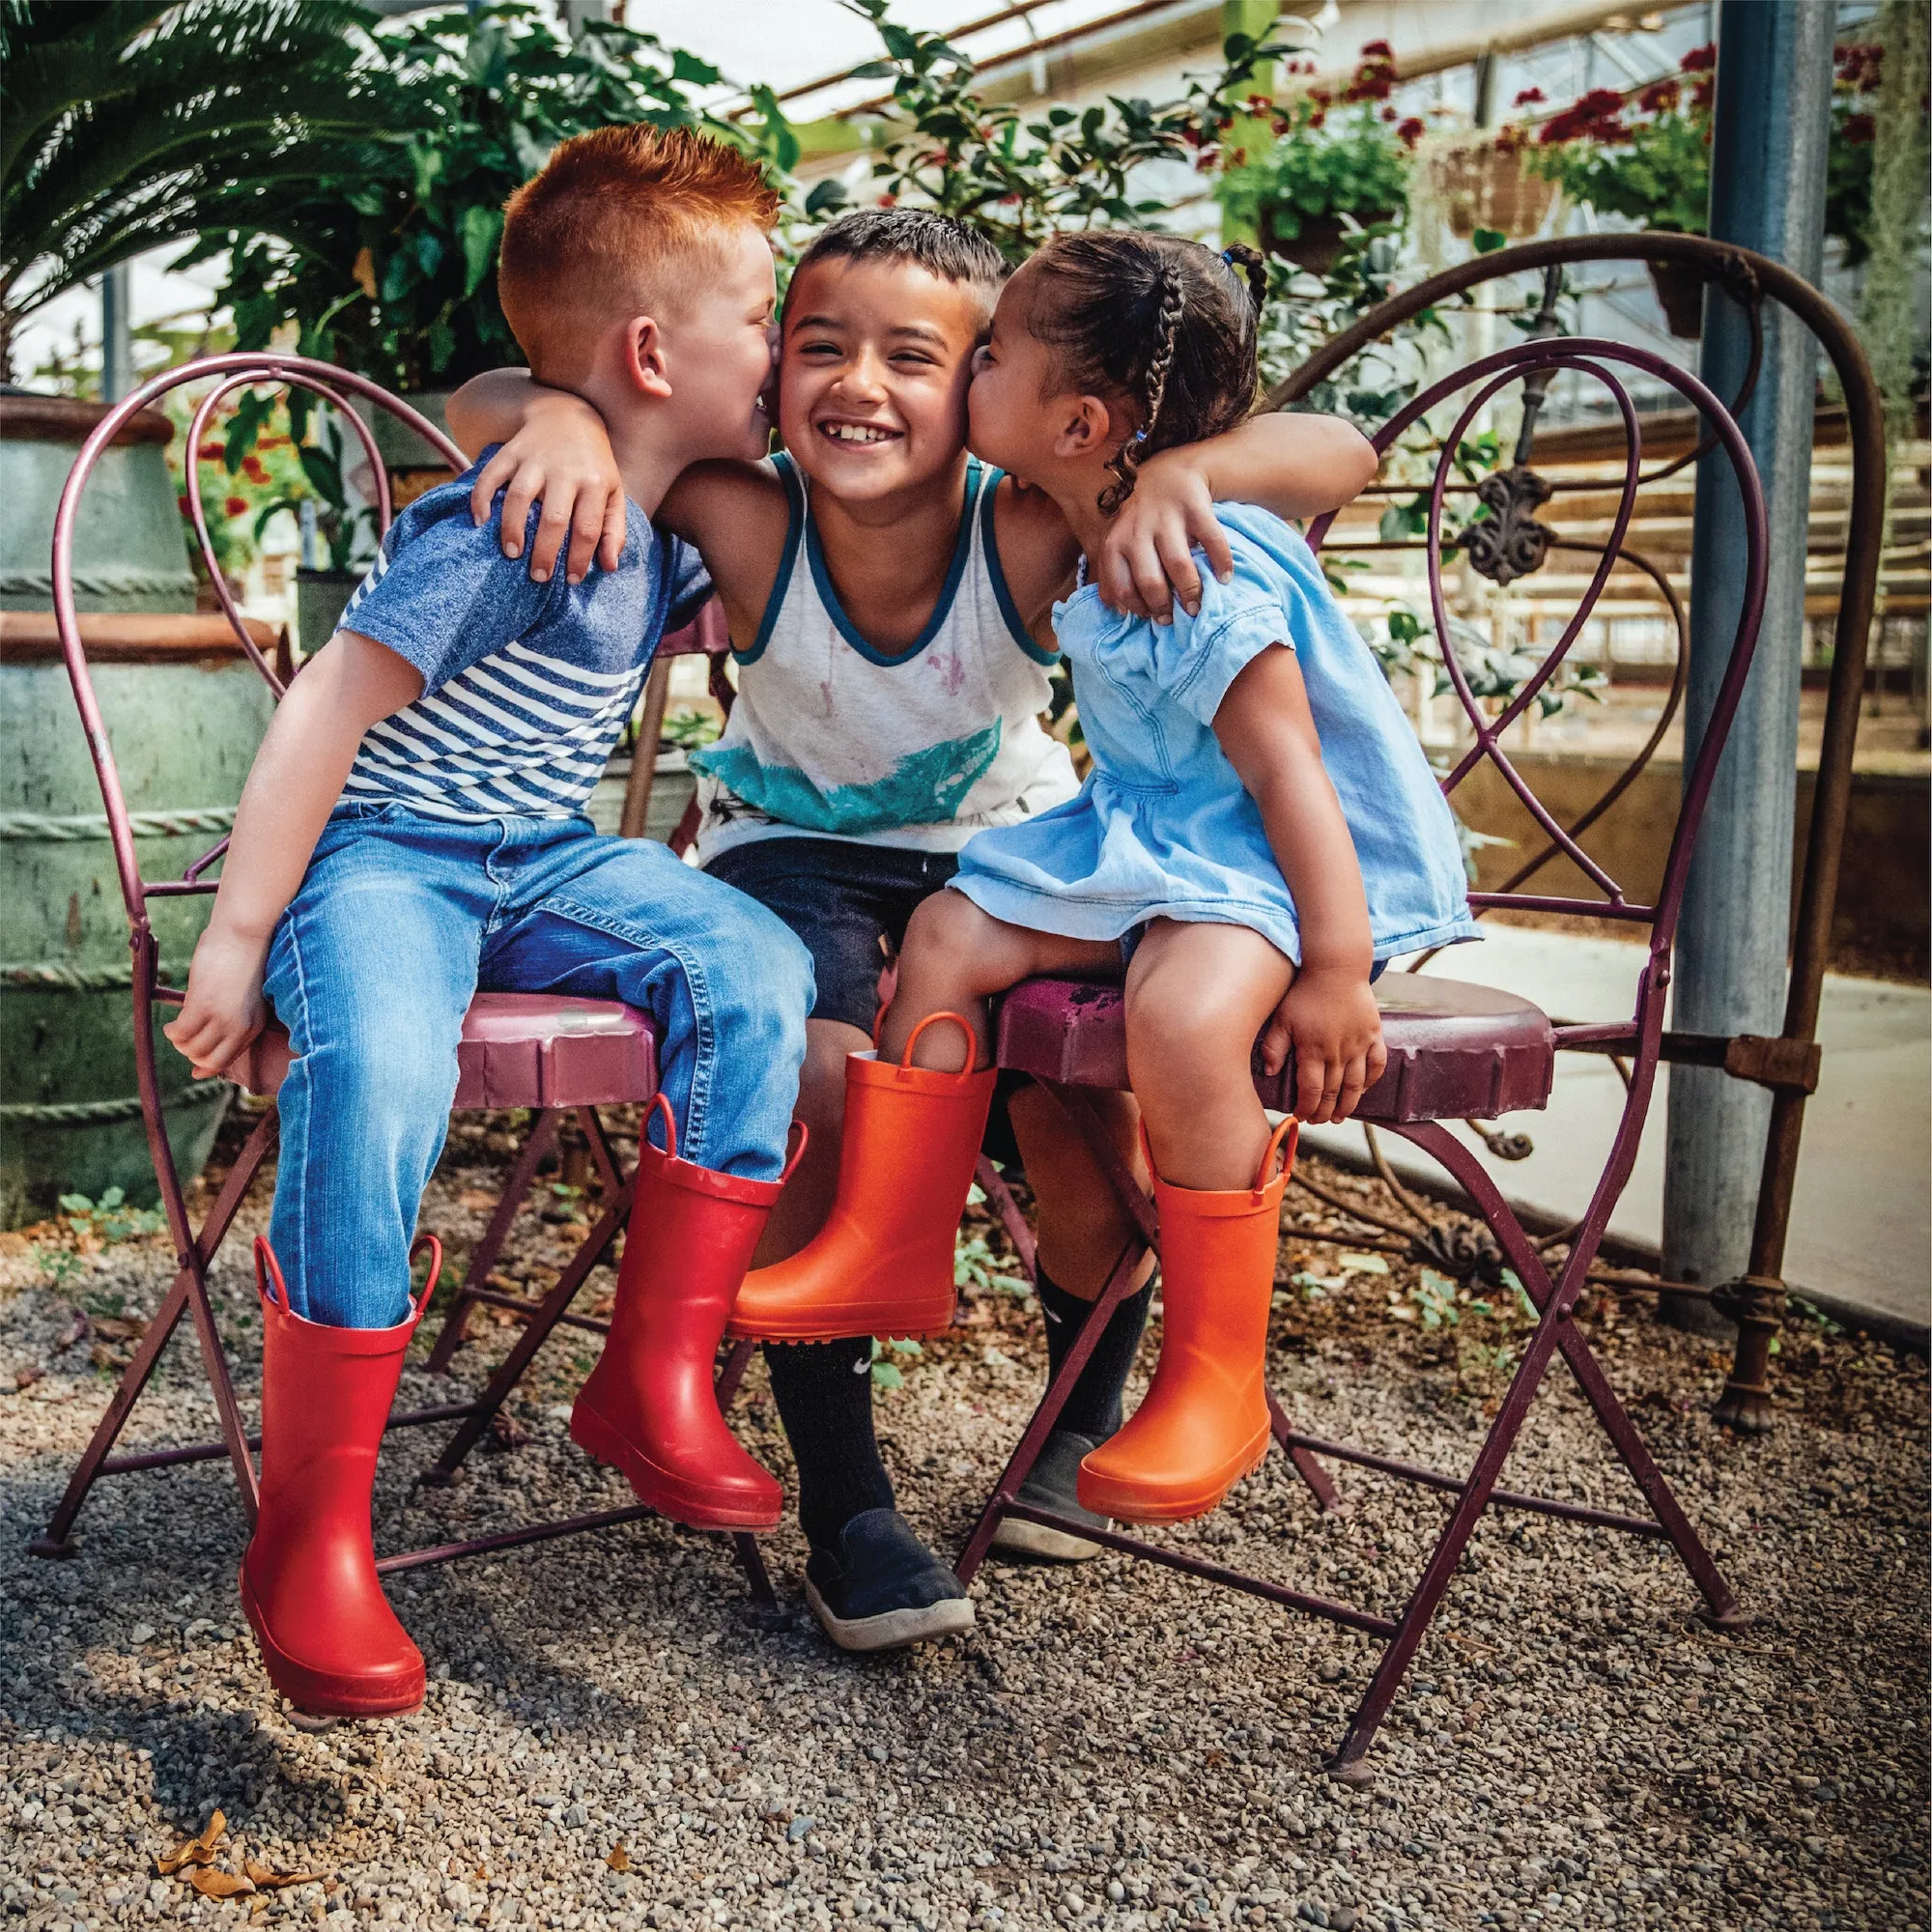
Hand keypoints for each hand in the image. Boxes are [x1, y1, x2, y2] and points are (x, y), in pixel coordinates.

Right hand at [162, 922, 270, 1081]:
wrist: (243, 934)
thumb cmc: (241, 961)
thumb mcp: (243, 998)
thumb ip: (232, 1020)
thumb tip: (207, 1042)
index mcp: (253, 1027)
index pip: (227, 1059)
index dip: (208, 1067)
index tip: (195, 1070)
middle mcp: (240, 1027)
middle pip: (207, 1059)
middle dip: (191, 1053)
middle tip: (183, 1037)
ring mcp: (221, 1018)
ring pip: (190, 1048)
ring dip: (179, 1041)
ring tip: (177, 1027)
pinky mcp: (202, 1005)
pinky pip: (179, 1033)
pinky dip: (171, 1031)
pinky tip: (171, 1023)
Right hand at [468, 394, 624, 584]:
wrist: (567, 415)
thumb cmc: (593, 465)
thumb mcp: (613, 492)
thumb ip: (614, 530)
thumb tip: (609, 566)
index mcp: (594, 483)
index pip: (587, 528)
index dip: (579, 558)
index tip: (570, 580)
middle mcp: (565, 471)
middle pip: (554, 518)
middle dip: (545, 551)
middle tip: (538, 576)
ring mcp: (535, 460)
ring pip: (519, 497)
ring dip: (512, 528)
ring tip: (511, 554)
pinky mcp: (510, 452)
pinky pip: (490, 476)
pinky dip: (481, 498)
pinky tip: (479, 522)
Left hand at [1092, 449, 1233, 623]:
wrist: (1165, 475)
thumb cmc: (1139, 521)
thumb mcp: (1117, 543)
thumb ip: (1111, 574)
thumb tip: (1117, 611)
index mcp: (1115, 543)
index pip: (1122, 587)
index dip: (1138, 608)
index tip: (1152, 616)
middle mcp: (1137, 531)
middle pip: (1150, 581)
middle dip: (1163, 606)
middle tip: (1174, 617)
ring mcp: (1167, 518)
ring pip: (1178, 565)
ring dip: (1190, 591)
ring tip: (1197, 606)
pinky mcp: (1195, 507)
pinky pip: (1212, 541)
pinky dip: (1221, 563)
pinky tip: (1224, 579)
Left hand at [1259, 964, 1386, 1124]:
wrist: (1336, 967)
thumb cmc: (1304, 991)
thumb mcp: (1281, 1017)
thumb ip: (1274, 1046)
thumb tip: (1269, 1072)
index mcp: (1313, 1050)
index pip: (1311, 1091)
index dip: (1306, 1108)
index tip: (1300, 1116)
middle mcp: (1338, 1052)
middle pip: (1333, 1093)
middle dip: (1325, 1112)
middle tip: (1319, 1121)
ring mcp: (1359, 1044)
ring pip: (1356, 1085)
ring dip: (1348, 1105)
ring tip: (1340, 1116)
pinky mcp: (1374, 1035)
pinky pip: (1377, 1064)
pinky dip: (1371, 1081)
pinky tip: (1363, 1089)